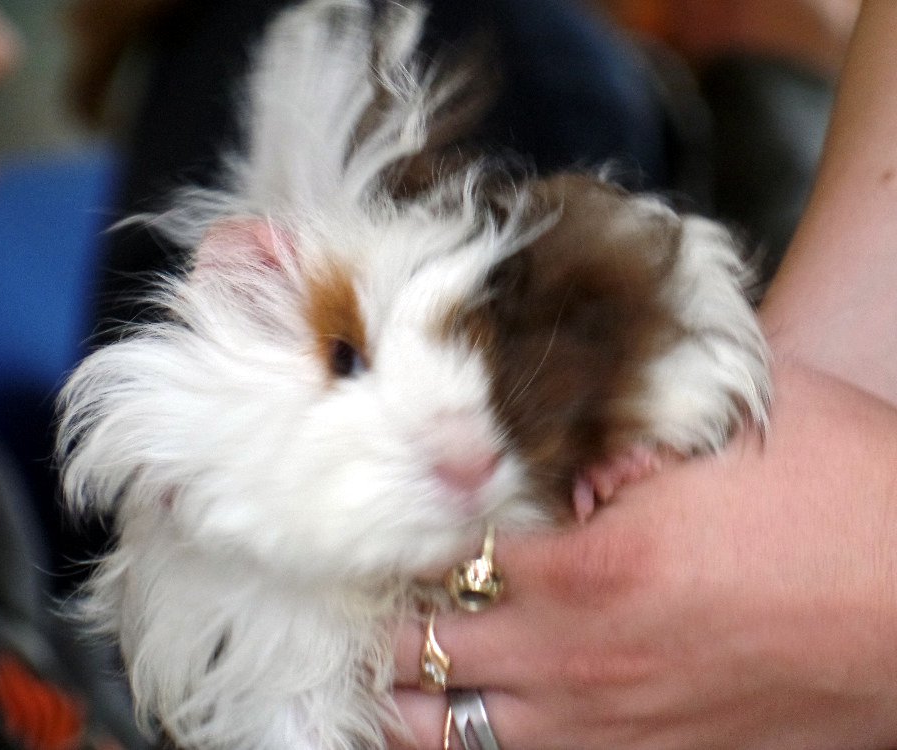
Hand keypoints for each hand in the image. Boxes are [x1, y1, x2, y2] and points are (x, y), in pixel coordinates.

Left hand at [390, 360, 896, 748]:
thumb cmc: (844, 504)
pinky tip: (462, 724)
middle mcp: (577, 661)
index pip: (440, 556)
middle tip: (364, 593)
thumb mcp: (727, 422)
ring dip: (410, 702)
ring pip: (456, 738)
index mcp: (586, 568)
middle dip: (385, 621)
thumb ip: (618, 413)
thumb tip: (545, 410)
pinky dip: (474, 745)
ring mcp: (608, 729)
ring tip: (388, 671)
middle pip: (426, 653)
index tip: (372, 521)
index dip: (396, 538)